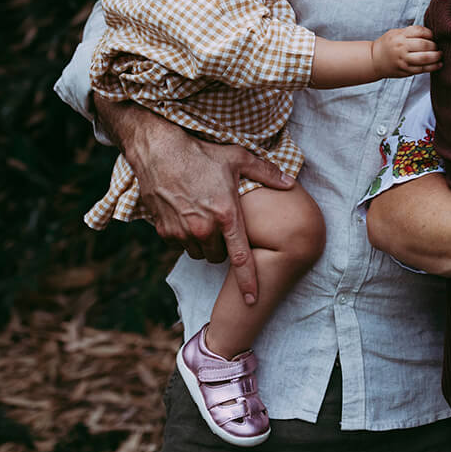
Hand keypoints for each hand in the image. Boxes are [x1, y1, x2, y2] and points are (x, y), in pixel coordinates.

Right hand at [102, 99, 293, 305]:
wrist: (159, 151)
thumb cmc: (202, 154)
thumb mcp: (239, 158)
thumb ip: (268, 174)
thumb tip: (291, 183)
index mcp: (226, 215)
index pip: (241, 258)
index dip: (248, 282)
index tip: (253, 300)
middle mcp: (203, 228)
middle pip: (219, 257)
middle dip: (224, 248)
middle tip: (224, 227)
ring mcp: (181, 232)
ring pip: (199, 253)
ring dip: (205, 244)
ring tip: (206, 219)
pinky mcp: (164, 231)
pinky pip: (180, 246)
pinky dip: (187, 238)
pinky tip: (188, 217)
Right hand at [371, 25, 442, 77]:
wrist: (374, 60)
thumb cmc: (387, 44)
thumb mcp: (395, 33)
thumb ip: (410, 32)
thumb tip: (430, 32)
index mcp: (399, 36)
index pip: (420, 31)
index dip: (430, 33)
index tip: (434, 36)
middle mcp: (401, 48)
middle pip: (424, 45)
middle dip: (434, 45)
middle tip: (438, 46)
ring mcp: (403, 60)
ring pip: (425, 58)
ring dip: (436, 56)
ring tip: (440, 54)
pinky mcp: (405, 70)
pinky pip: (422, 69)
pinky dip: (433, 67)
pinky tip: (439, 64)